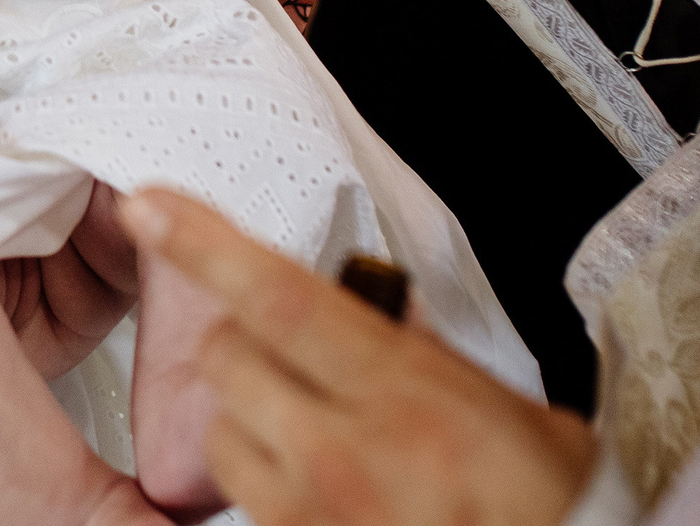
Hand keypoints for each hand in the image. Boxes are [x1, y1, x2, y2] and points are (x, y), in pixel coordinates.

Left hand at [119, 190, 595, 525]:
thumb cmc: (546, 505)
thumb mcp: (506, 410)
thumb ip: (427, 352)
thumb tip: (377, 303)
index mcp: (404, 397)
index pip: (280, 298)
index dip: (207, 244)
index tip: (152, 204)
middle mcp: (346, 458)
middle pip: (229, 359)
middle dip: (243, 339)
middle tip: (293, 350)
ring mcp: (315, 515)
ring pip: (222, 432)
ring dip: (247, 415)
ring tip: (309, 427)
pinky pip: (248, 499)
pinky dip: (267, 478)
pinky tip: (320, 483)